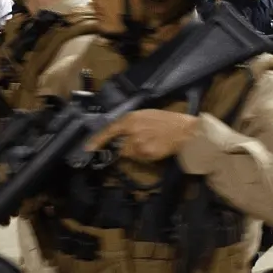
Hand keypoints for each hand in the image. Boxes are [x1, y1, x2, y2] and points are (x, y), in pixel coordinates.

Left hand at [84, 109, 198, 161]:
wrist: (185, 131)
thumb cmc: (169, 121)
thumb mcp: (147, 115)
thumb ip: (131, 123)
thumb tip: (121, 134)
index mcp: (131, 118)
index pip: (109, 130)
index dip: (97, 140)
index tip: (88, 148)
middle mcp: (131, 130)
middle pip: (118, 144)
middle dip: (122, 146)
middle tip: (136, 143)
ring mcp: (137, 143)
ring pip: (127, 152)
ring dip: (133, 151)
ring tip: (149, 143)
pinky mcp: (145, 153)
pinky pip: (137, 157)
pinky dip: (141, 155)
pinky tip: (153, 148)